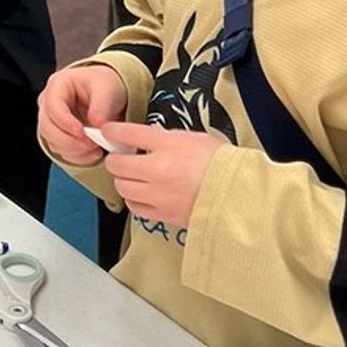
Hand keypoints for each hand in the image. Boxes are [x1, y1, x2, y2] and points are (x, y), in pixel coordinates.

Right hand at [37, 64, 128, 163]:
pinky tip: (94, 152)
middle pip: (47, 128)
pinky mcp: (59, 136)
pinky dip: (78, 156)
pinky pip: (62, 152)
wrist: (109, 96)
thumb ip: (101, 105)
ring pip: (53, 142)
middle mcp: (49, 103)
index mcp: (58, 85)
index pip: (52, 106)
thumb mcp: (107, 88)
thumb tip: (96, 122)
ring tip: (96, 147)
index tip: (81, 132)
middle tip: (90, 144)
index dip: (65, 122)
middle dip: (69, 141)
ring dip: (74, 150)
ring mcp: (52, 121)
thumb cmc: (104, 85)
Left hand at [95, 121, 222, 229]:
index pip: (129, 133)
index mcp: (168, 145)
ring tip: (132, 177)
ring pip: (122, 187)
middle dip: (116, 159)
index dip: (113, 131)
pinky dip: (134, 200)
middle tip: (121, 157)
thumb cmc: (222, 166)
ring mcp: (158, 194)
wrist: (238, 196)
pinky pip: (134, 207)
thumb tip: (150, 141)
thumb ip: (169, 139)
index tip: (107, 132)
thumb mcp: (196, 139)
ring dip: (123, 180)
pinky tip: (142, 195)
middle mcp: (158, 169)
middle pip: (117, 163)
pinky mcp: (162, 214)